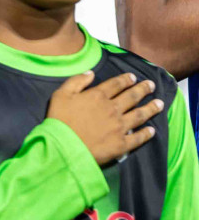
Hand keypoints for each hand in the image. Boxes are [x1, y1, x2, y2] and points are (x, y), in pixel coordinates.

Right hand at [47, 71, 163, 165]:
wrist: (63, 146)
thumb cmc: (59, 120)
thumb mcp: (60, 95)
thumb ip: (76, 81)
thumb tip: (90, 73)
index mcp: (98, 96)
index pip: (115, 84)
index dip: (125, 79)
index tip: (133, 77)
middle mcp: (112, 109)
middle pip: (131, 97)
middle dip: (143, 89)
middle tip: (151, 85)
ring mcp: (119, 127)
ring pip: (139, 115)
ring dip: (151, 108)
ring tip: (160, 104)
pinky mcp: (121, 144)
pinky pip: (138, 137)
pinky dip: (146, 134)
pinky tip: (152, 130)